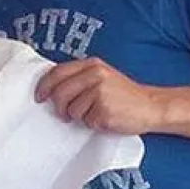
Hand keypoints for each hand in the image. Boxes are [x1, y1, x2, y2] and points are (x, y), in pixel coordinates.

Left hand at [34, 58, 162, 134]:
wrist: (151, 106)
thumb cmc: (122, 95)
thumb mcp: (101, 77)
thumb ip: (79, 78)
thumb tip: (50, 88)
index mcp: (91, 65)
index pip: (57, 73)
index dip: (44, 86)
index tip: (39, 97)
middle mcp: (95, 75)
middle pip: (60, 93)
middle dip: (59, 107)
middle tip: (65, 114)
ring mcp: (100, 92)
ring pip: (71, 110)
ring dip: (79, 117)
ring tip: (95, 113)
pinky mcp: (104, 110)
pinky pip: (86, 121)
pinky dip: (92, 123)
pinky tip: (105, 118)